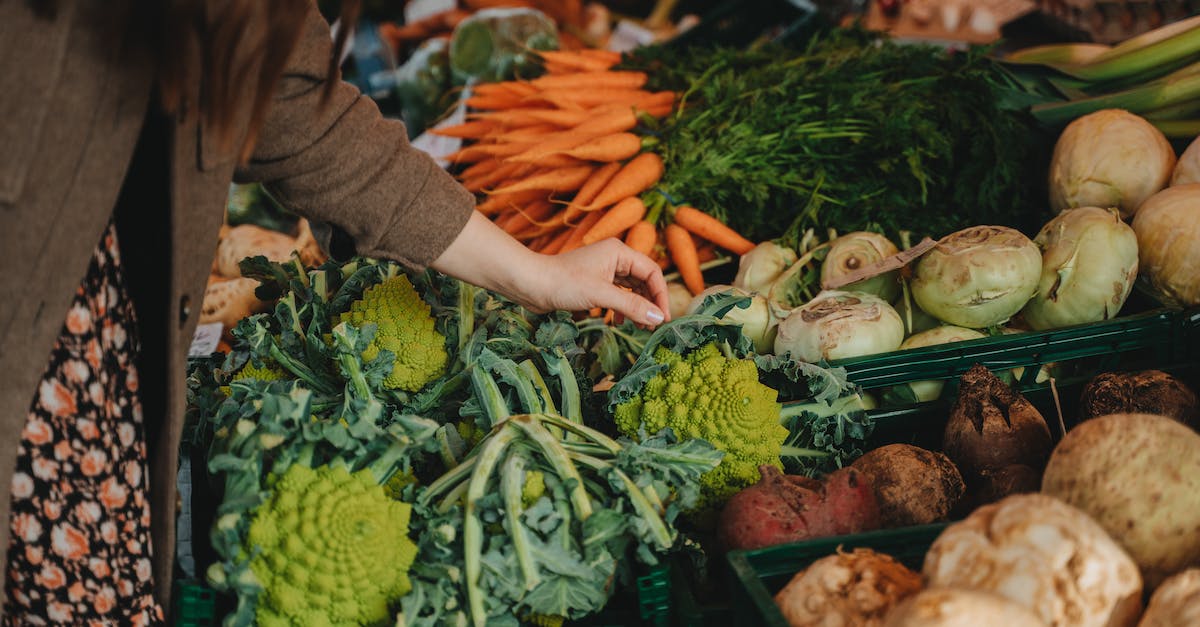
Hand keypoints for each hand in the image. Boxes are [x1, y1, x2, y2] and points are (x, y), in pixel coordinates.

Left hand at [520, 239, 669, 326]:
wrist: (531, 284)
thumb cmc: (564, 283)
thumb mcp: (601, 295)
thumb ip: (632, 306)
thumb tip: (658, 318)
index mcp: (619, 252)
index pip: (652, 272)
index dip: (661, 295)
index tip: (663, 318)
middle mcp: (614, 258)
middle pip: (644, 281)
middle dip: (649, 303)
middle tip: (652, 326)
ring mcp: (604, 270)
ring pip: (631, 289)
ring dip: (637, 308)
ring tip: (640, 327)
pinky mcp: (594, 282)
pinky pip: (617, 295)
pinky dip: (622, 308)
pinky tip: (618, 322)